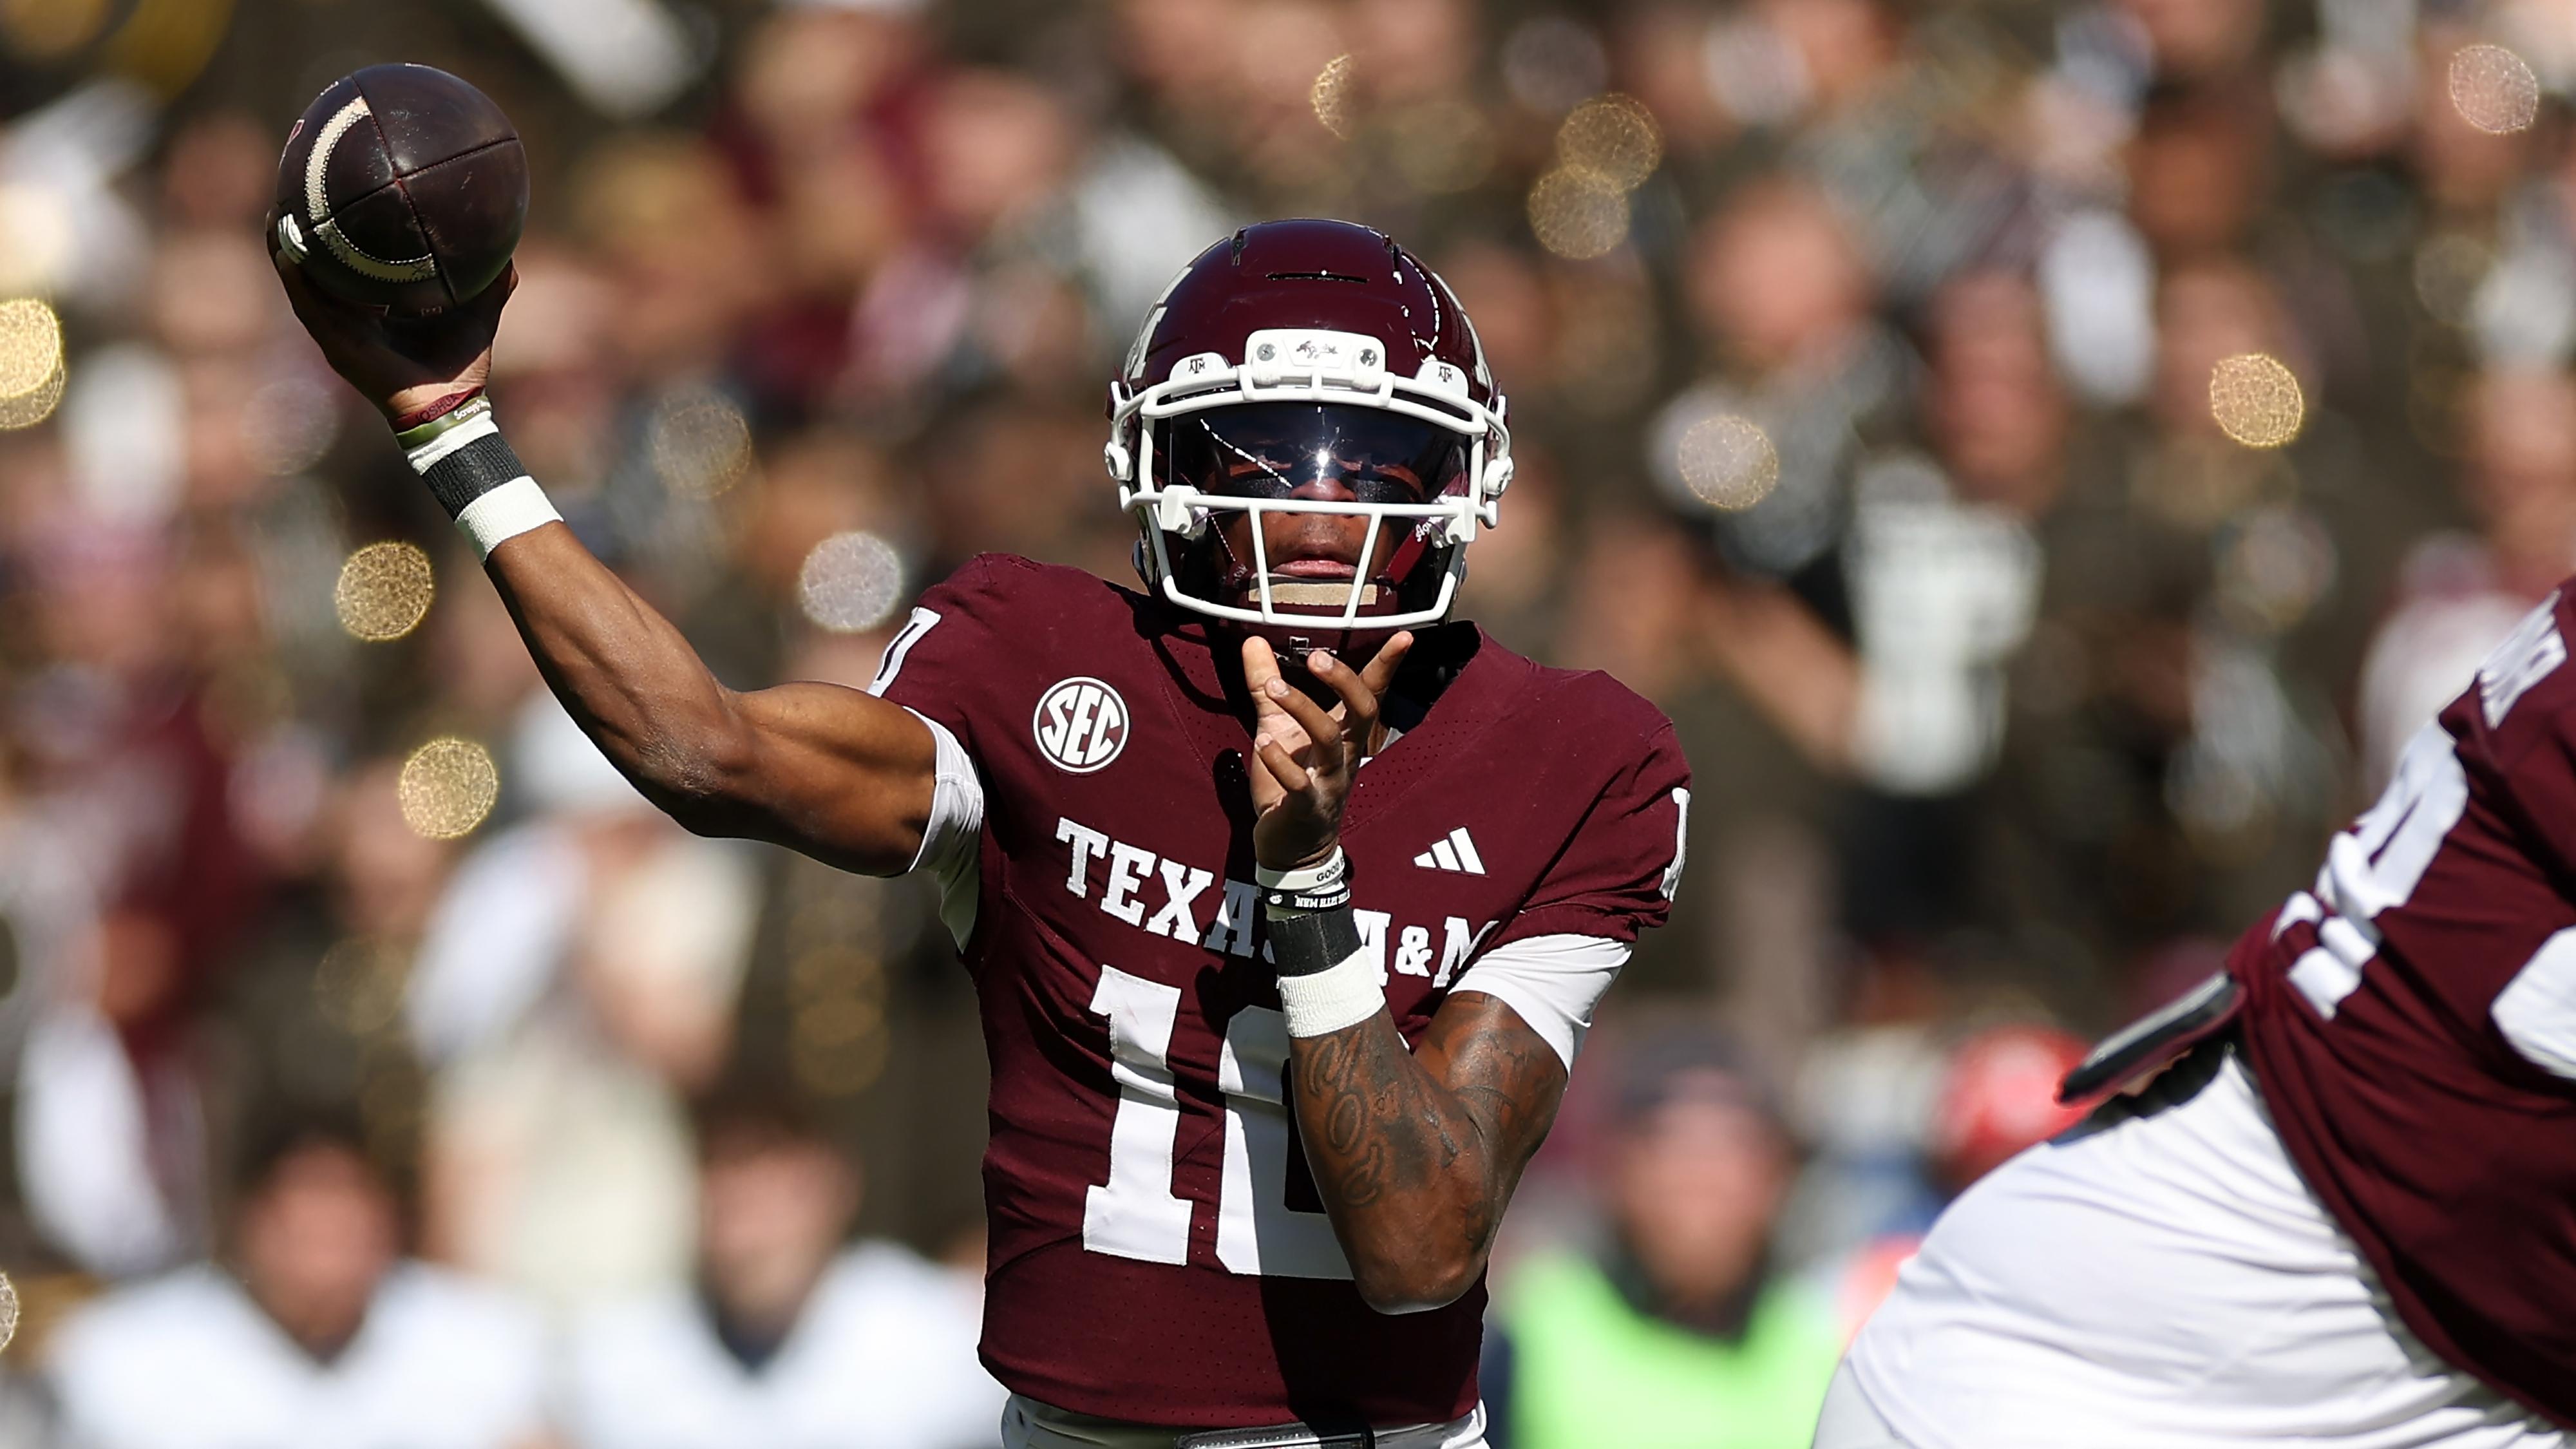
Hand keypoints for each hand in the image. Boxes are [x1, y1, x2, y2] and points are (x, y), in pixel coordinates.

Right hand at [266, 208, 514, 424]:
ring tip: (277, 215)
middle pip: (314, 270)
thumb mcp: (477, 314)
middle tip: (292, 195)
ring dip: (285, 250)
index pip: (347, 268)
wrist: (450, 409)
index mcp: (374, 311)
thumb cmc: (460, 368)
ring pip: (301, 284)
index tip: (333, 200)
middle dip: (300, 236)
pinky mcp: (336, 345)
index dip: (336, 238)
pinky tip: (288, 254)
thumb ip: (491, 283)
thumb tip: (507, 249)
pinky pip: (309, 307)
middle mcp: (350, 318)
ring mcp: (338, 332)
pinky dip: (298, 281)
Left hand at [1242, 633, 1411, 870]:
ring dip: (1303, 710)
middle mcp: (1346, 755)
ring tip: (1274, 688)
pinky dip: (1282, 762)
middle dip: (1344, 682)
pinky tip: (1261, 744)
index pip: (1370, 693)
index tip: (1404, 635)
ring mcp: (1329, 781)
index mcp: (1344, 734)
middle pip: (1361, 712)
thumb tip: (1252, 642)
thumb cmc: (1290, 783)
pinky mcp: (1306, 807)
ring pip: (1330, 741)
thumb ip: (1265, 687)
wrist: (1291, 848)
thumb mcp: (1275, 727)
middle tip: (1318, 658)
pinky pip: (1300, 784)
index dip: (1387, 665)